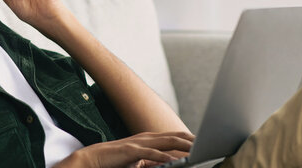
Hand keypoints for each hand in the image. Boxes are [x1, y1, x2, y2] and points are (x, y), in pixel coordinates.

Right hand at [55, 131, 194, 167]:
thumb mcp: (138, 160)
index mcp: (149, 139)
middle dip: (192, 139)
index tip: (205, 142)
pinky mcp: (131, 151)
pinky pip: (152, 154)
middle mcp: (147, 138)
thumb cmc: (115, 161)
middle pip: (175, 136)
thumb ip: (152, 161)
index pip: (175, 136)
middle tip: (209, 143)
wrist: (92, 159)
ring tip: (198, 151)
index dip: (190, 138)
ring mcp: (139, 143)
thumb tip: (168, 164)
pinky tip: (175, 161)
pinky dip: (165, 157)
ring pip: (167, 142)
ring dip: (184, 146)